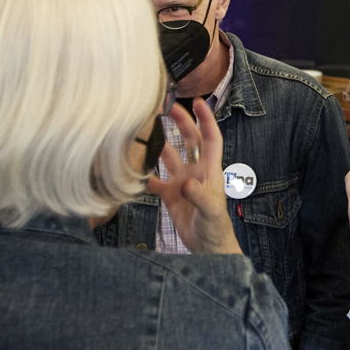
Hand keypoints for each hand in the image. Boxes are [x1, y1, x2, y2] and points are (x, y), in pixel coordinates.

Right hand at [148, 98, 241, 254]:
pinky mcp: (171, 196)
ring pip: (170, 156)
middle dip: (181, 122)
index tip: (198, 102)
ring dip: (161, 143)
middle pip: (189, 141)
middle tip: (167, 106)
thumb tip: (187, 183)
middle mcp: (196, 172)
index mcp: (210, 170)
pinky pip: (156, 180)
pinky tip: (133, 167)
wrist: (208, 247)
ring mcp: (182, 182)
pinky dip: (146, 174)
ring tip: (147, 127)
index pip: (210, 139)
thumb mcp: (210, 212)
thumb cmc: (215, 229)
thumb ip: (200, 196)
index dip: (206, 119)